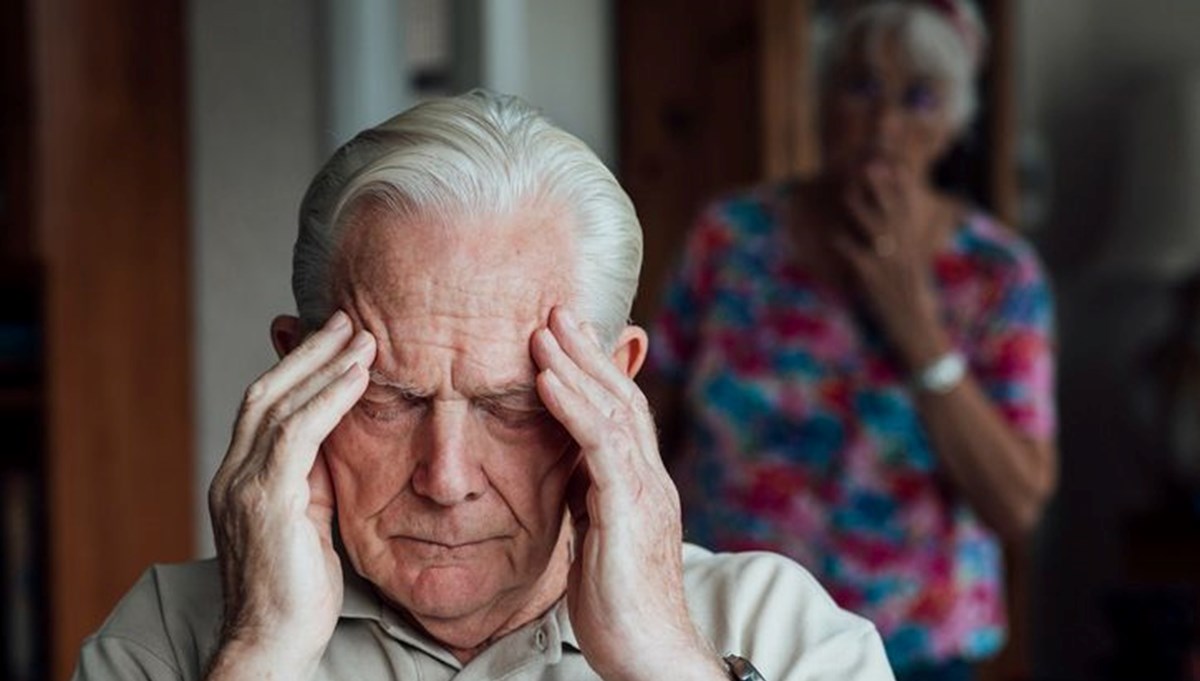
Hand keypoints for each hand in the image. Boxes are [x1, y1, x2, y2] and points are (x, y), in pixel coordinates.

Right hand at [205, 310, 374, 678]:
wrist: (271, 646)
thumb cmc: (297, 593)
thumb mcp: (309, 522)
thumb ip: (315, 478)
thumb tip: (338, 439)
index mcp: (242, 479)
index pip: (265, 406)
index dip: (296, 367)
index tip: (330, 337)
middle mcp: (233, 475)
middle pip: (266, 392)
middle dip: (307, 351)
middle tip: (347, 319)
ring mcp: (243, 486)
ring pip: (277, 403)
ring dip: (323, 364)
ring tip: (361, 335)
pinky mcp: (264, 501)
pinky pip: (296, 434)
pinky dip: (328, 398)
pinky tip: (357, 376)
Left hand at [531, 307, 724, 680]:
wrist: (652, 659)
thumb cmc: (621, 610)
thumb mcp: (597, 541)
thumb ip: (590, 498)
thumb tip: (570, 469)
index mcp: (642, 487)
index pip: (622, 415)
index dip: (596, 373)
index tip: (565, 338)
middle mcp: (651, 480)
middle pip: (622, 399)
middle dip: (587, 352)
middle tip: (555, 310)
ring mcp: (645, 493)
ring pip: (613, 412)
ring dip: (575, 366)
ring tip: (543, 330)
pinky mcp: (630, 513)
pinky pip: (599, 448)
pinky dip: (573, 407)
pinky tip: (547, 380)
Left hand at [834, 161, 949, 368]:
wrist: (917, 330)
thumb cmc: (913, 301)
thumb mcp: (914, 269)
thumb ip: (906, 248)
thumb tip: (898, 232)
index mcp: (913, 247)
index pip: (908, 211)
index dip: (901, 188)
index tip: (894, 165)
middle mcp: (903, 252)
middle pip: (892, 213)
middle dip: (882, 189)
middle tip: (871, 165)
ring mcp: (889, 265)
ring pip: (874, 230)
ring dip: (860, 210)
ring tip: (848, 192)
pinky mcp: (873, 281)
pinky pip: (857, 258)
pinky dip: (845, 245)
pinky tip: (834, 234)